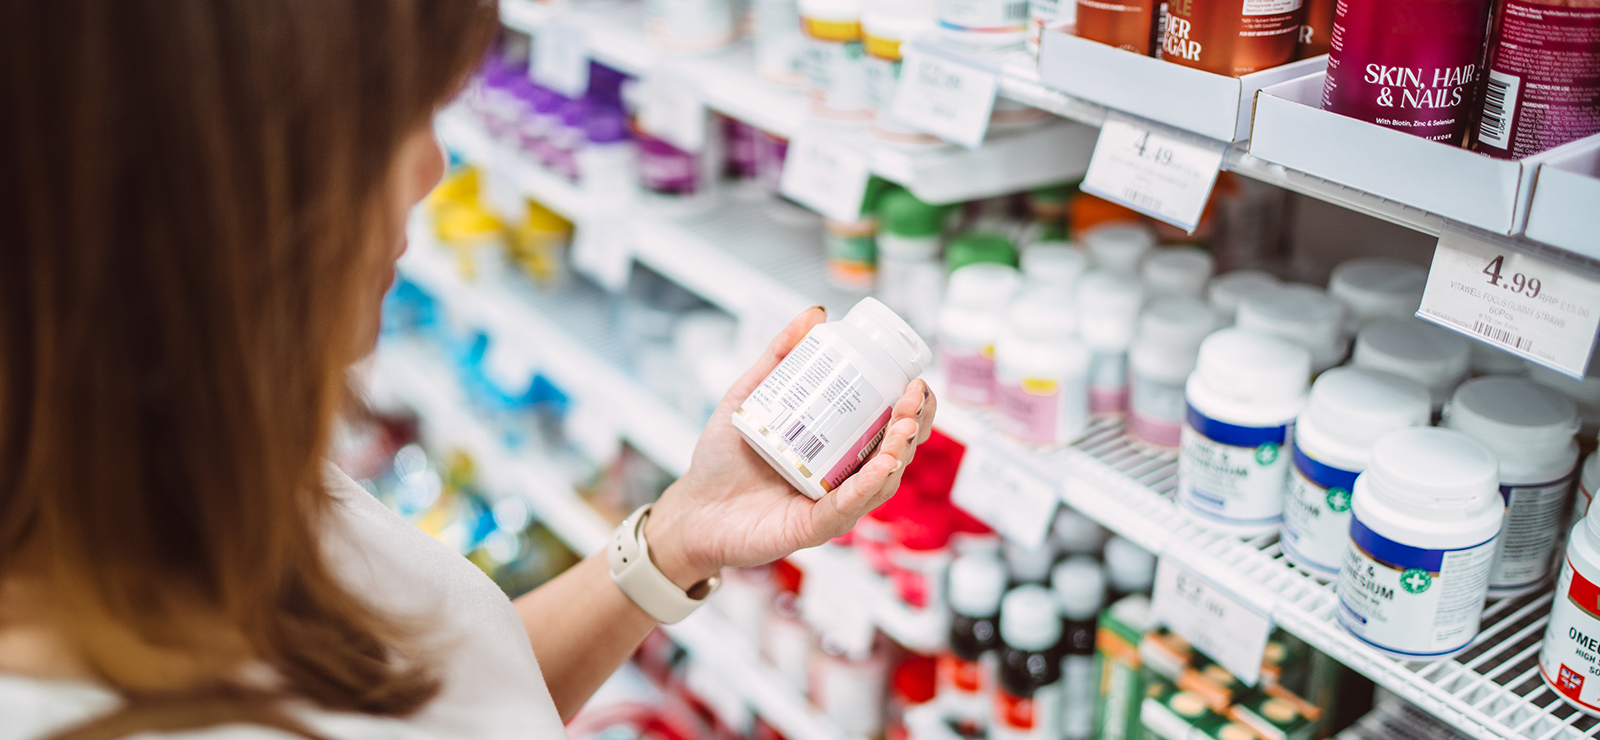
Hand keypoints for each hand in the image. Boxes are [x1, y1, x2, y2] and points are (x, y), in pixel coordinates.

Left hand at [644, 306, 936, 588]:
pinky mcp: (815, 528)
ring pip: (883, 480)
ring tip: (903, 423)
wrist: (692, 509)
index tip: (915, 380)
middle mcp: (845, 478)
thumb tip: (815, 314)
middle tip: (913, 396)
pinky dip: (869, 486)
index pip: (891, 427)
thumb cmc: (722, 460)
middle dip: (915, 423)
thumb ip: (779, 357)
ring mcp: (834, 505)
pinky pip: (849, 506)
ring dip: (900, 451)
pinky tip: (883, 464)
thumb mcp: (749, 397)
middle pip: (897, 452)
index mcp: (840, 449)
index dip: (914, 407)